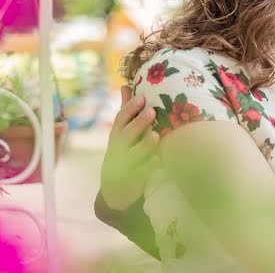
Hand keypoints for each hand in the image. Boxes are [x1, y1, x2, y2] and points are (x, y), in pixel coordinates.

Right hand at [99, 86, 159, 211]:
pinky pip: (139, 174)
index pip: (120, 120)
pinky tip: (158, 160)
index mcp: (116, 136)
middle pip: (125, 135)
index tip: (142, 98)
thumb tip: (126, 85)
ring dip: (144, 145)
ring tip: (156, 136)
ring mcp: (122, 166)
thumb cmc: (124, 152)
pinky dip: (148, 168)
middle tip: (152, 112)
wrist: (116, 190)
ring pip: (131, 155)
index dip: (130, 109)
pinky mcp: (130, 181)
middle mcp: (117, 149)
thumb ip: (127, 111)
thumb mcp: (122, 133)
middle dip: (138, 123)